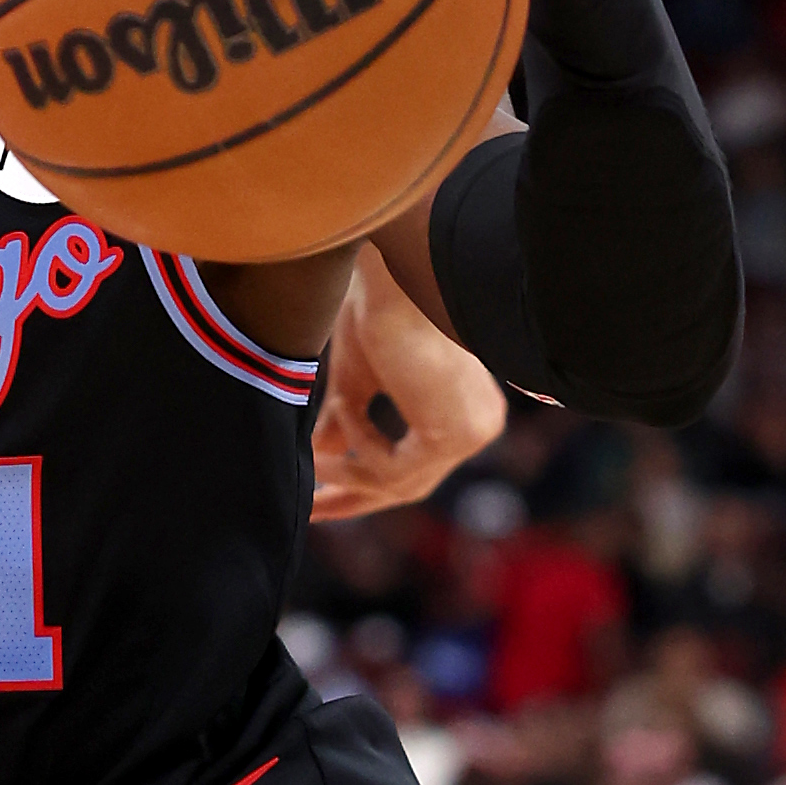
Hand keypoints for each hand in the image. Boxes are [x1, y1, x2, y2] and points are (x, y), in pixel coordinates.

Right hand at [311, 251, 506, 518]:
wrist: (399, 276)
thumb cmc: (379, 309)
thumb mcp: (355, 381)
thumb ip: (345, 423)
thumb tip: (321, 457)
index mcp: (462, 405)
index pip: (414, 466)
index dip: (364, 484)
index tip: (320, 494)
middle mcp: (476, 422)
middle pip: (409, 485)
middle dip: (355, 497)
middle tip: (309, 508)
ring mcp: (471, 433)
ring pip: (400, 482)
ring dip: (349, 469)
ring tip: (313, 454)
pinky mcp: (455, 435)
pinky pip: (395, 468)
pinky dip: (361, 445)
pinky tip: (341, 408)